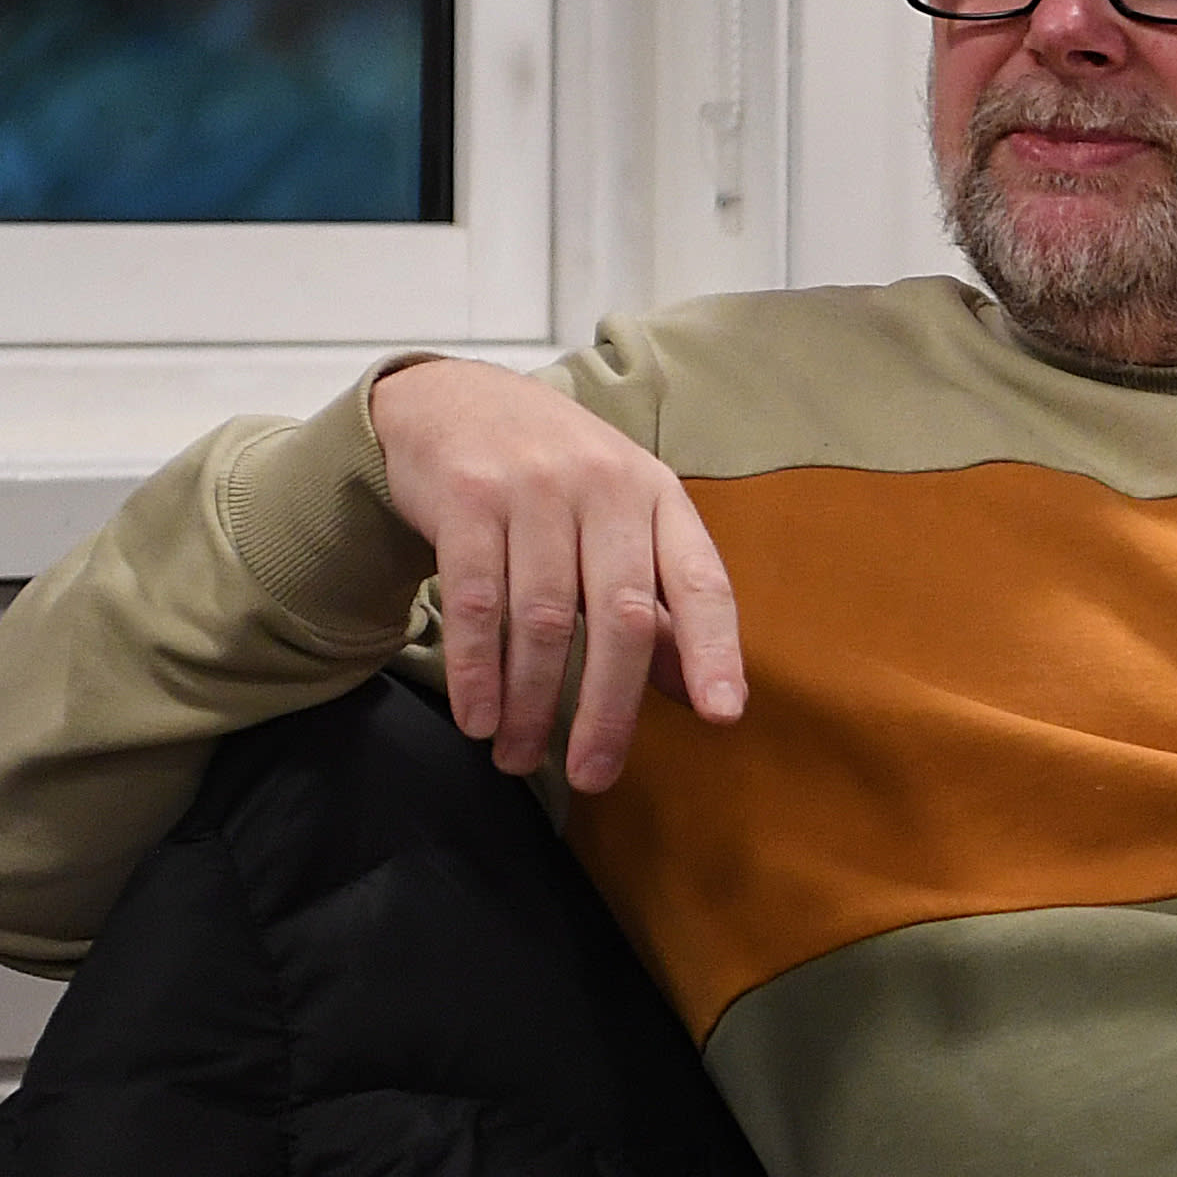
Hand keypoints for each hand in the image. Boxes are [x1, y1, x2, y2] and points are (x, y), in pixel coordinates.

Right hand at [366, 359, 745, 790]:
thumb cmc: (556, 482)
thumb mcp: (621, 526)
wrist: (453, 400)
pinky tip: (478, 718)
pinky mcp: (467, 496)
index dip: (715, 651)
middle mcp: (605, 486)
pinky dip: (477, 670)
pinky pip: (477, 601)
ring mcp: (535, 487)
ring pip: (543, 618)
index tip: (723, 716)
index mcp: (658, 498)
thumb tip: (703, 695)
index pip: (701, 581)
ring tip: (518, 758)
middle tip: (593, 775)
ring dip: (531, 703)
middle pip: (622, 616)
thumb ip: (661, 607)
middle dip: (607, 708)